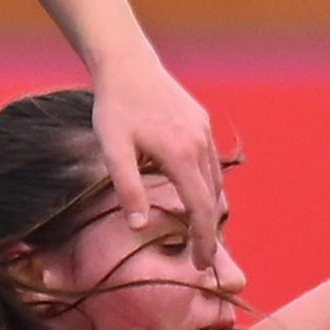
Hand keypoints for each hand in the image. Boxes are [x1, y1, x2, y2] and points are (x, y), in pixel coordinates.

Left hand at [91, 61, 226, 273]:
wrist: (127, 64)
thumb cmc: (115, 107)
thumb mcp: (113, 149)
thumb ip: (128, 188)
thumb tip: (139, 227)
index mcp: (181, 154)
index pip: (201, 209)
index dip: (203, 240)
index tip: (201, 265)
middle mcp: (200, 145)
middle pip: (215, 200)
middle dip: (211, 233)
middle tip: (202, 260)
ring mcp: (204, 134)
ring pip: (216, 183)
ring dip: (211, 211)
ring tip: (201, 235)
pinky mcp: (202, 124)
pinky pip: (212, 165)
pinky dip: (209, 188)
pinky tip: (197, 197)